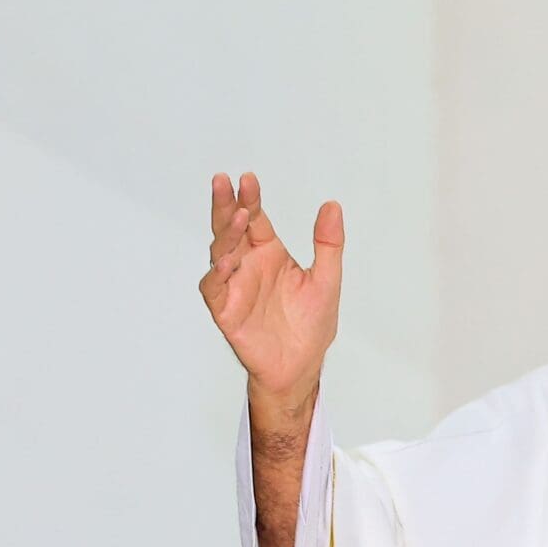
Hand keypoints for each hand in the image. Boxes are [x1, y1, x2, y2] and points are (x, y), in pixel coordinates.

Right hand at [199, 172, 343, 414]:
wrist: (301, 367)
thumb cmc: (311, 325)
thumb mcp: (327, 280)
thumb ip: (328, 244)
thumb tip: (333, 205)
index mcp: (270, 254)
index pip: (256, 220)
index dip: (251, 199)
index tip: (248, 178)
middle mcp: (248, 265)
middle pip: (231, 228)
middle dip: (226, 205)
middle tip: (222, 181)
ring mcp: (234, 286)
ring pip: (220, 252)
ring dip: (226, 234)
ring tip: (238, 217)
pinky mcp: (225, 310)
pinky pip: (215, 288)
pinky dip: (218, 274)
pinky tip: (227, 261)